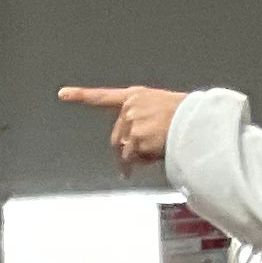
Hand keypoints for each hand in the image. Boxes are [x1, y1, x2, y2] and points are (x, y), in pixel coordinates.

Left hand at [59, 86, 191, 172]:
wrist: (198, 121)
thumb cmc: (186, 116)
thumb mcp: (161, 108)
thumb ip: (141, 121)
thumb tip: (128, 149)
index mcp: (136, 96)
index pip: (103, 96)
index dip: (80, 95)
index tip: (62, 94)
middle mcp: (130, 107)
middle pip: (116, 137)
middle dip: (122, 153)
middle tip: (127, 168)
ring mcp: (132, 122)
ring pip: (125, 150)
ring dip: (135, 159)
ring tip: (158, 153)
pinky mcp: (136, 138)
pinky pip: (133, 159)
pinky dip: (141, 163)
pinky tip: (157, 156)